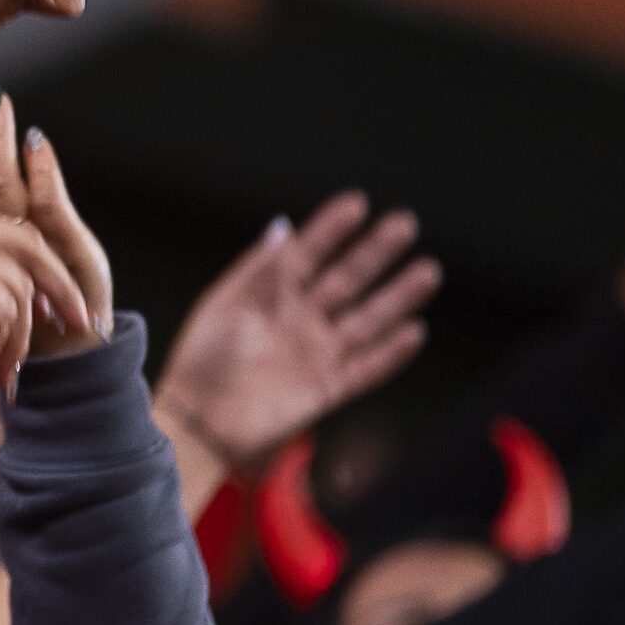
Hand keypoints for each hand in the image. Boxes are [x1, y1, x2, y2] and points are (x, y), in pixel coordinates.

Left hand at [155, 193, 437, 464]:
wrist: (197, 421)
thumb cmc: (201, 361)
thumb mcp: (224, 307)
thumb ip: (259, 271)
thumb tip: (283, 227)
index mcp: (270, 296)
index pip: (308, 254)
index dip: (331, 230)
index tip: (357, 202)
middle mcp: (300, 320)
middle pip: (346, 280)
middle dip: (375, 252)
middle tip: (405, 223)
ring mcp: (316, 353)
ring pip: (367, 320)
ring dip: (397, 297)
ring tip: (427, 271)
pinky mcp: (327, 388)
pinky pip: (367, 368)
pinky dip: (391, 353)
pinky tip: (416, 332)